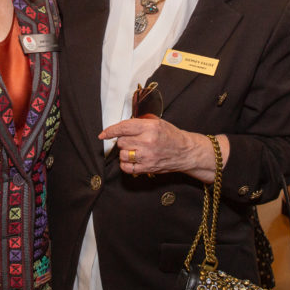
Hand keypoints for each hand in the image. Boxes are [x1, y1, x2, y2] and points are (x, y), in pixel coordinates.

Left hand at [100, 118, 228, 181]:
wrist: (186, 151)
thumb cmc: (171, 136)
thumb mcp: (158, 122)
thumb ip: (140, 121)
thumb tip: (122, 125)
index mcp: (150, 127)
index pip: (123, 127)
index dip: (110, 131)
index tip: (103, 135)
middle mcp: (148, 141)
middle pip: (121, 142)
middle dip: (123, 141)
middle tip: (132, 141)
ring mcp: (147, 156)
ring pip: (123, 154)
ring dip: (125, 152)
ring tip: (135, 150)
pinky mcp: (147, 168)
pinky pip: (126, 167)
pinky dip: (126, 164)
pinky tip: (132, 160)